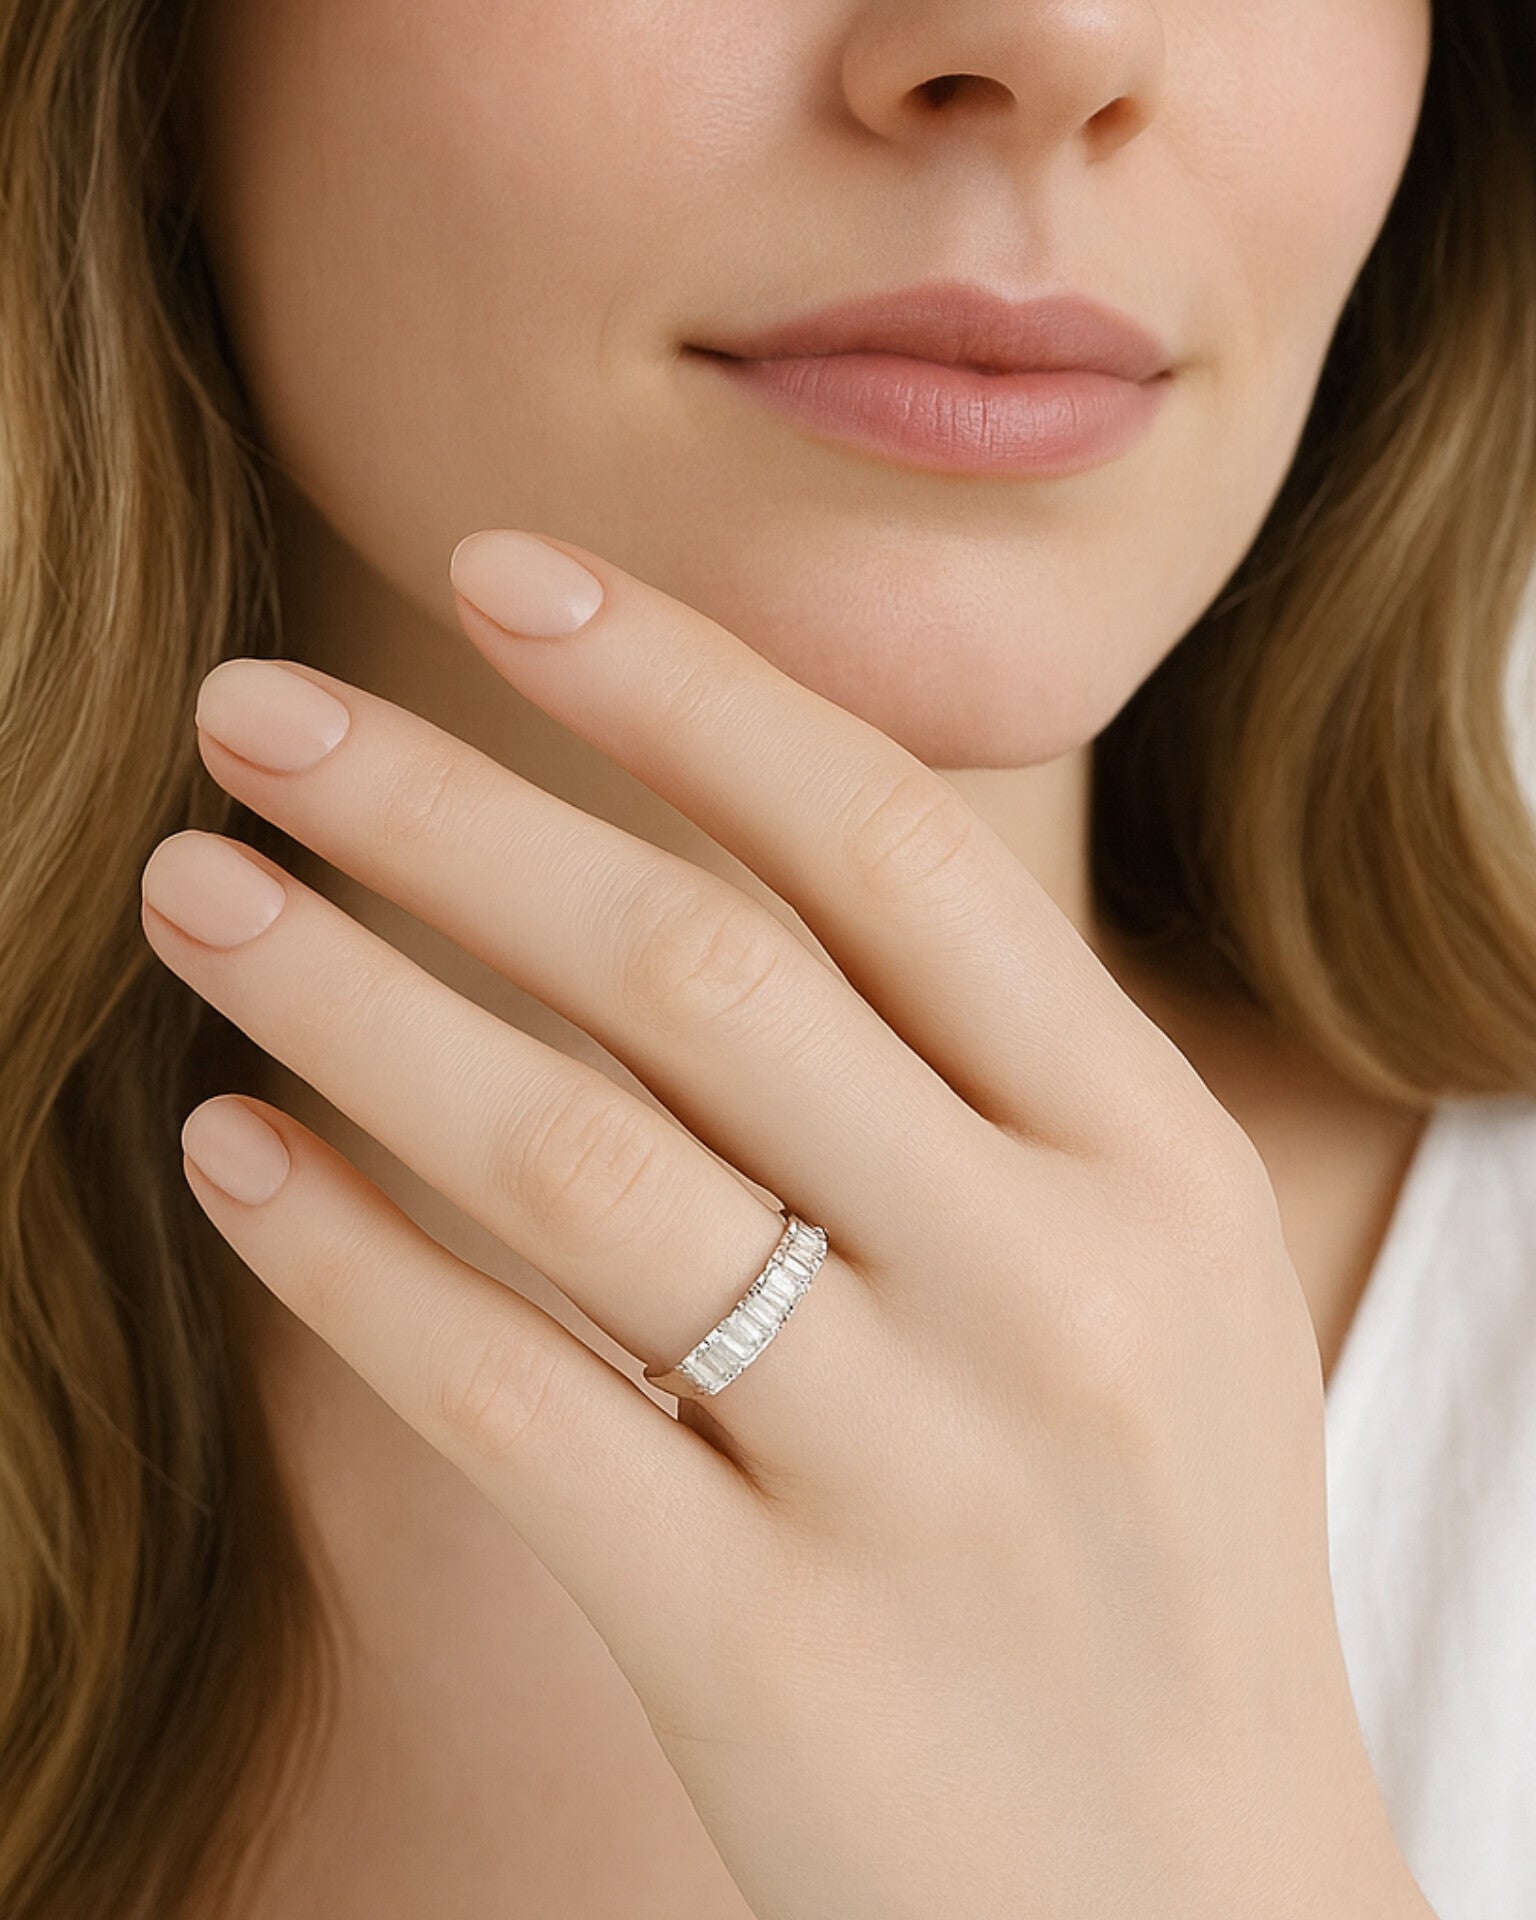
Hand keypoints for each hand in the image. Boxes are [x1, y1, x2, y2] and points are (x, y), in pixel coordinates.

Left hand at [139, 529, 1430, 1919]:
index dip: (678, 683)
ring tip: (201, 897)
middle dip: (445, 809)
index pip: (885, 844)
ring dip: (350, 1000)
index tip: (499, 572)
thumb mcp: (1151, 1276)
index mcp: (1146, 1156)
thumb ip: (977, 1079)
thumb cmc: (1153, 1555)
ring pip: (570, 1164)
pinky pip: (510, 1407)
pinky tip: (232, 1155)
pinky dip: (346, 1262)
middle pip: (693, 968)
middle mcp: (1044, 1283)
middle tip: (253, 714)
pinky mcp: (766, 1653)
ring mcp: (911, 1474)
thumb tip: (717, 863)